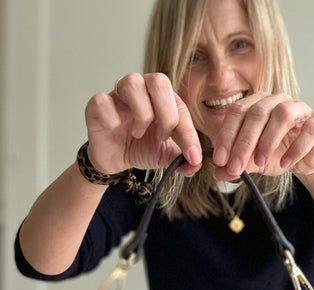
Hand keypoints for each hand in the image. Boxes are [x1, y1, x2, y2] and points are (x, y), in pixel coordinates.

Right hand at [84, 73, 202, 176]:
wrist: (115, 160)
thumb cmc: (141, 148)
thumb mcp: (166, 156)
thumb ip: (183, 159)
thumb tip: (196, 164)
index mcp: (162, 98)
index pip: (180, 106)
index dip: (189, 132)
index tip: (193, 155)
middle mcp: (142, 89)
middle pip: (159, 81)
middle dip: (167, 114)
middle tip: (163, 137)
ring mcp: (118, 94)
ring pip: (133, 83)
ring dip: (141, 113)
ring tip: (138, 133)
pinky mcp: (97, 104)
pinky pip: (103, 100)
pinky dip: (112, 119)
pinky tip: (116, 130)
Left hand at [212, 93, 313, 179]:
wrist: (305, 160)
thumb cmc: (276, 154)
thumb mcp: (251, 162)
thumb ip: (235, 165)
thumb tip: (219, 173)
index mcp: (257, 104)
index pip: (237, 111)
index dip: (227, 135)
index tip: (220, 160)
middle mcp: (277, 100)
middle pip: (257, 113)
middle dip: (244, 143)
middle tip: (236, 167)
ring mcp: (300, 108)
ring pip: (283, 114)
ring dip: (268, 141)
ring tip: (260, 163)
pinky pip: (309, 129)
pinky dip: (296, 148)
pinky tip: (286, 163)